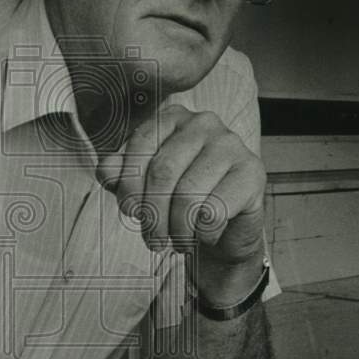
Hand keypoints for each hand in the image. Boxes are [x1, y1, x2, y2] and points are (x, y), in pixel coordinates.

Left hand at [96, 106, 265, 299]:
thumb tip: (105, 172)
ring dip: (177, 229)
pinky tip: (206, 234)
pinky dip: (204, 233)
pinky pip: (214, 211)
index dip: (129, 185)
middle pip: (163, 172)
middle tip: (153, 239)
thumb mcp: (142, 188)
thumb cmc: (179, 202)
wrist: (223, 231)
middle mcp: (204, 123)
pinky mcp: (252, 172)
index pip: (140, 145)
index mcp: (173, 118)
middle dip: (152, 214)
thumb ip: (120, 175)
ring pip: (188, 194)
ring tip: (177, 241)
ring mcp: (231, 145)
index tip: (130, 212)